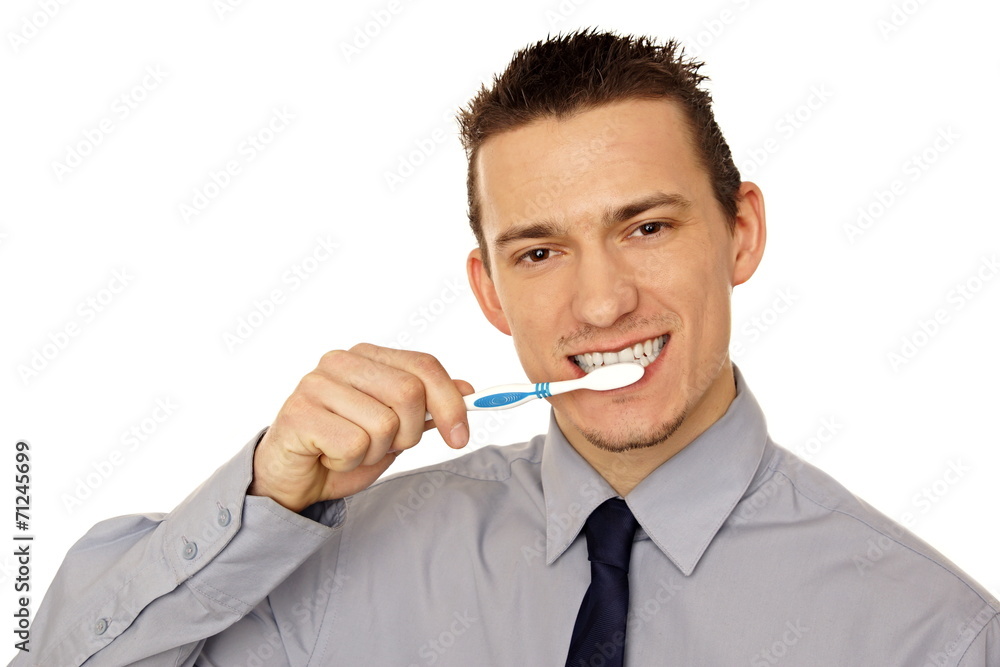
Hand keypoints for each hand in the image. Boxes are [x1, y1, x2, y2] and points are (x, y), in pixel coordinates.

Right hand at [249, 344, 473, 512]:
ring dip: (374, 452)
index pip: (425, 366)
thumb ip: (427, 406)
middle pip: (410, 393)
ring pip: (384, 424)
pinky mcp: (299, 414)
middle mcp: (341, 361)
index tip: (460, 437)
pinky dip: (349, 463)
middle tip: (384, 446)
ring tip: (349, 450)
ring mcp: (316, 384)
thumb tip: (467, 389)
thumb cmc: (343, 448)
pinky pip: (353, 445)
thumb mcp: (396, 428)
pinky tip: (329, 457)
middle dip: (409, 434)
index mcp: (367, 356)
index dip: (451, 403)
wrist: (293, 478)